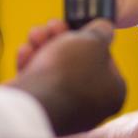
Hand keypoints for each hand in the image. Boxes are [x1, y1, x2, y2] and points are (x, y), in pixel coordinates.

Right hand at [13, 20, 125, 134]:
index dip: (90, 38)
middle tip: (52, 26)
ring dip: (43, 47)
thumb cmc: (67, 72)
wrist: (32, 103)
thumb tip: (104, 29)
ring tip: (35, 35)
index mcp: (113, 92)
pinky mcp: (40, 112)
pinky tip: (24, 53)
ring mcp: (65, 111)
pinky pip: (38, 84)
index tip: (78, 26)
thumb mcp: (93, 40)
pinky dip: (30, 65)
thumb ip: (102, 31)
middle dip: (60, 38)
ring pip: (55, 70)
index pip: (106, 59)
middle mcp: (93, 105)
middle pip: (77, 62)